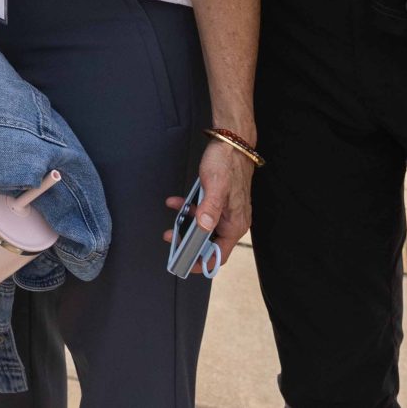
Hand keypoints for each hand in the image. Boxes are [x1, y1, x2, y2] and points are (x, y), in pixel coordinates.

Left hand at [165, 137, 253, 272]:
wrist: (231, 142)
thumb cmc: (225, 163)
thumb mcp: (215, 185)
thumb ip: (209, 208)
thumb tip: (204, 228)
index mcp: (235, 224)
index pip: (219, 254)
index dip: (202, 262)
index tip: (185, 265)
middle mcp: (233, 221)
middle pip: (210, 243)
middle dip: (190, 244)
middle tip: (171, 241)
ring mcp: (226, 212)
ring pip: (204, 228)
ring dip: (187, 227)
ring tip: (170, 227)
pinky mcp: (219, 202)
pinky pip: (202, 213)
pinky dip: (189, 210)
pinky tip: (175, 203)